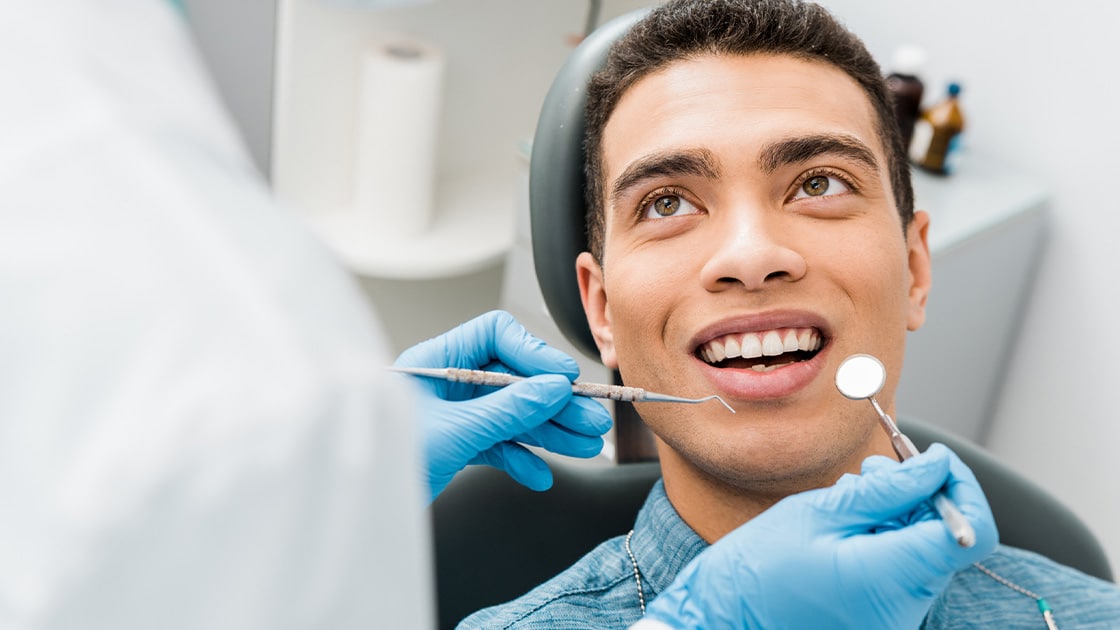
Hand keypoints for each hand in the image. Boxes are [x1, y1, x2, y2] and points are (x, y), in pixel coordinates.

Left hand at [394, 310, 612, 502]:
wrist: (360, 509)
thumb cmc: (384, 463)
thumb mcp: (454, 431)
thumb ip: (507, 410)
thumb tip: (553, 389)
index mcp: (435, 360)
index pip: (495, 336)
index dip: (533, 353)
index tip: (564, 378)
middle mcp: (445, 383)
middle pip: (513, 379)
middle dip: (553, 402)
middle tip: (590, 419)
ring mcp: (452, 414)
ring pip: (511, 414)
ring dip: (549, 431)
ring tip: (583, 444)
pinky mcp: (455, 446)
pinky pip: (498, 445)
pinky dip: (521, 458)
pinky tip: (539, 474)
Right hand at [640, 444, 997, 629]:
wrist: (723, 618)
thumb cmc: (757, 569)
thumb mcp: (818, 512)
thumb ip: (887, 490)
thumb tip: (938, 466)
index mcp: (892, 579)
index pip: (970, 531)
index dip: (959, 486)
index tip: (931, 459)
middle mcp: (904, 608)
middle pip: (946, 538)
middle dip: (918, 495)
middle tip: (870, 474)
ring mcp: (893, 618)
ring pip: (922, 550)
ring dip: (896, 515)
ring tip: (846, 501)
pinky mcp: (879, 619)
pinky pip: (901, 571)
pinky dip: (883, 540)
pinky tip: (843, 528)